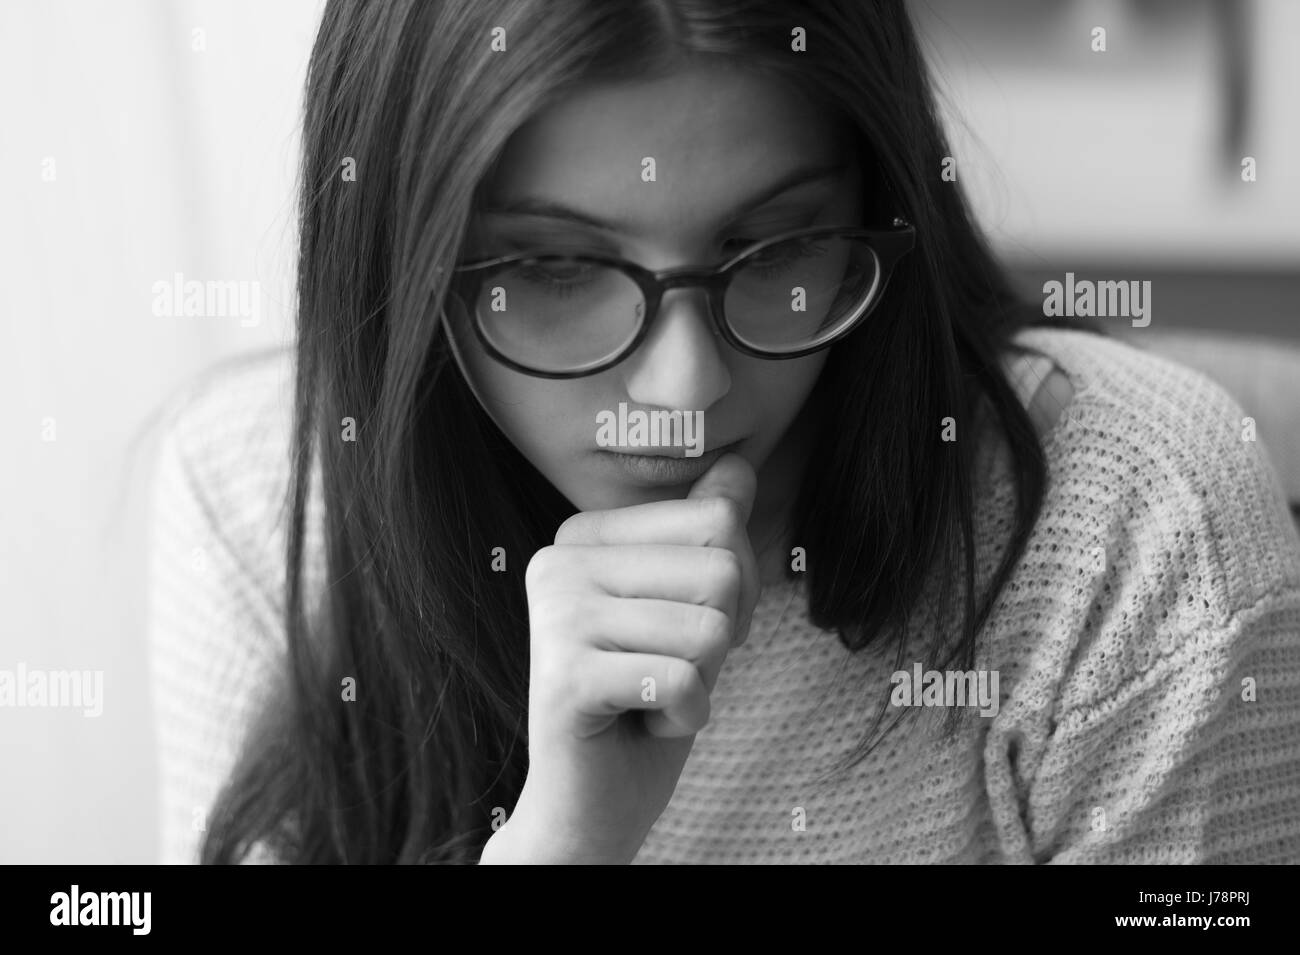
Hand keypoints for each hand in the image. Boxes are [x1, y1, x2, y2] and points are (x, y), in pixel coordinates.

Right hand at [481, 453, 759, 862]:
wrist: (591, 804)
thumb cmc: (646, 701)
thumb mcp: (691, 608)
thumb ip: (709, 536)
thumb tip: (738, 464)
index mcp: (584, 535)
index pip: (718, 519)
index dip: (733, 591)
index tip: (681, 631)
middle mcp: (558, 561)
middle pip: (720, 570)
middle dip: (722, 639)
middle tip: (667, 671)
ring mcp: (555, 616)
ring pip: (709, 628)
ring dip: (702, 681)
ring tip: (648, 697)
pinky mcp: (563, 675)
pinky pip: (685, 681)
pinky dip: (686, 716)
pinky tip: (640, 723)